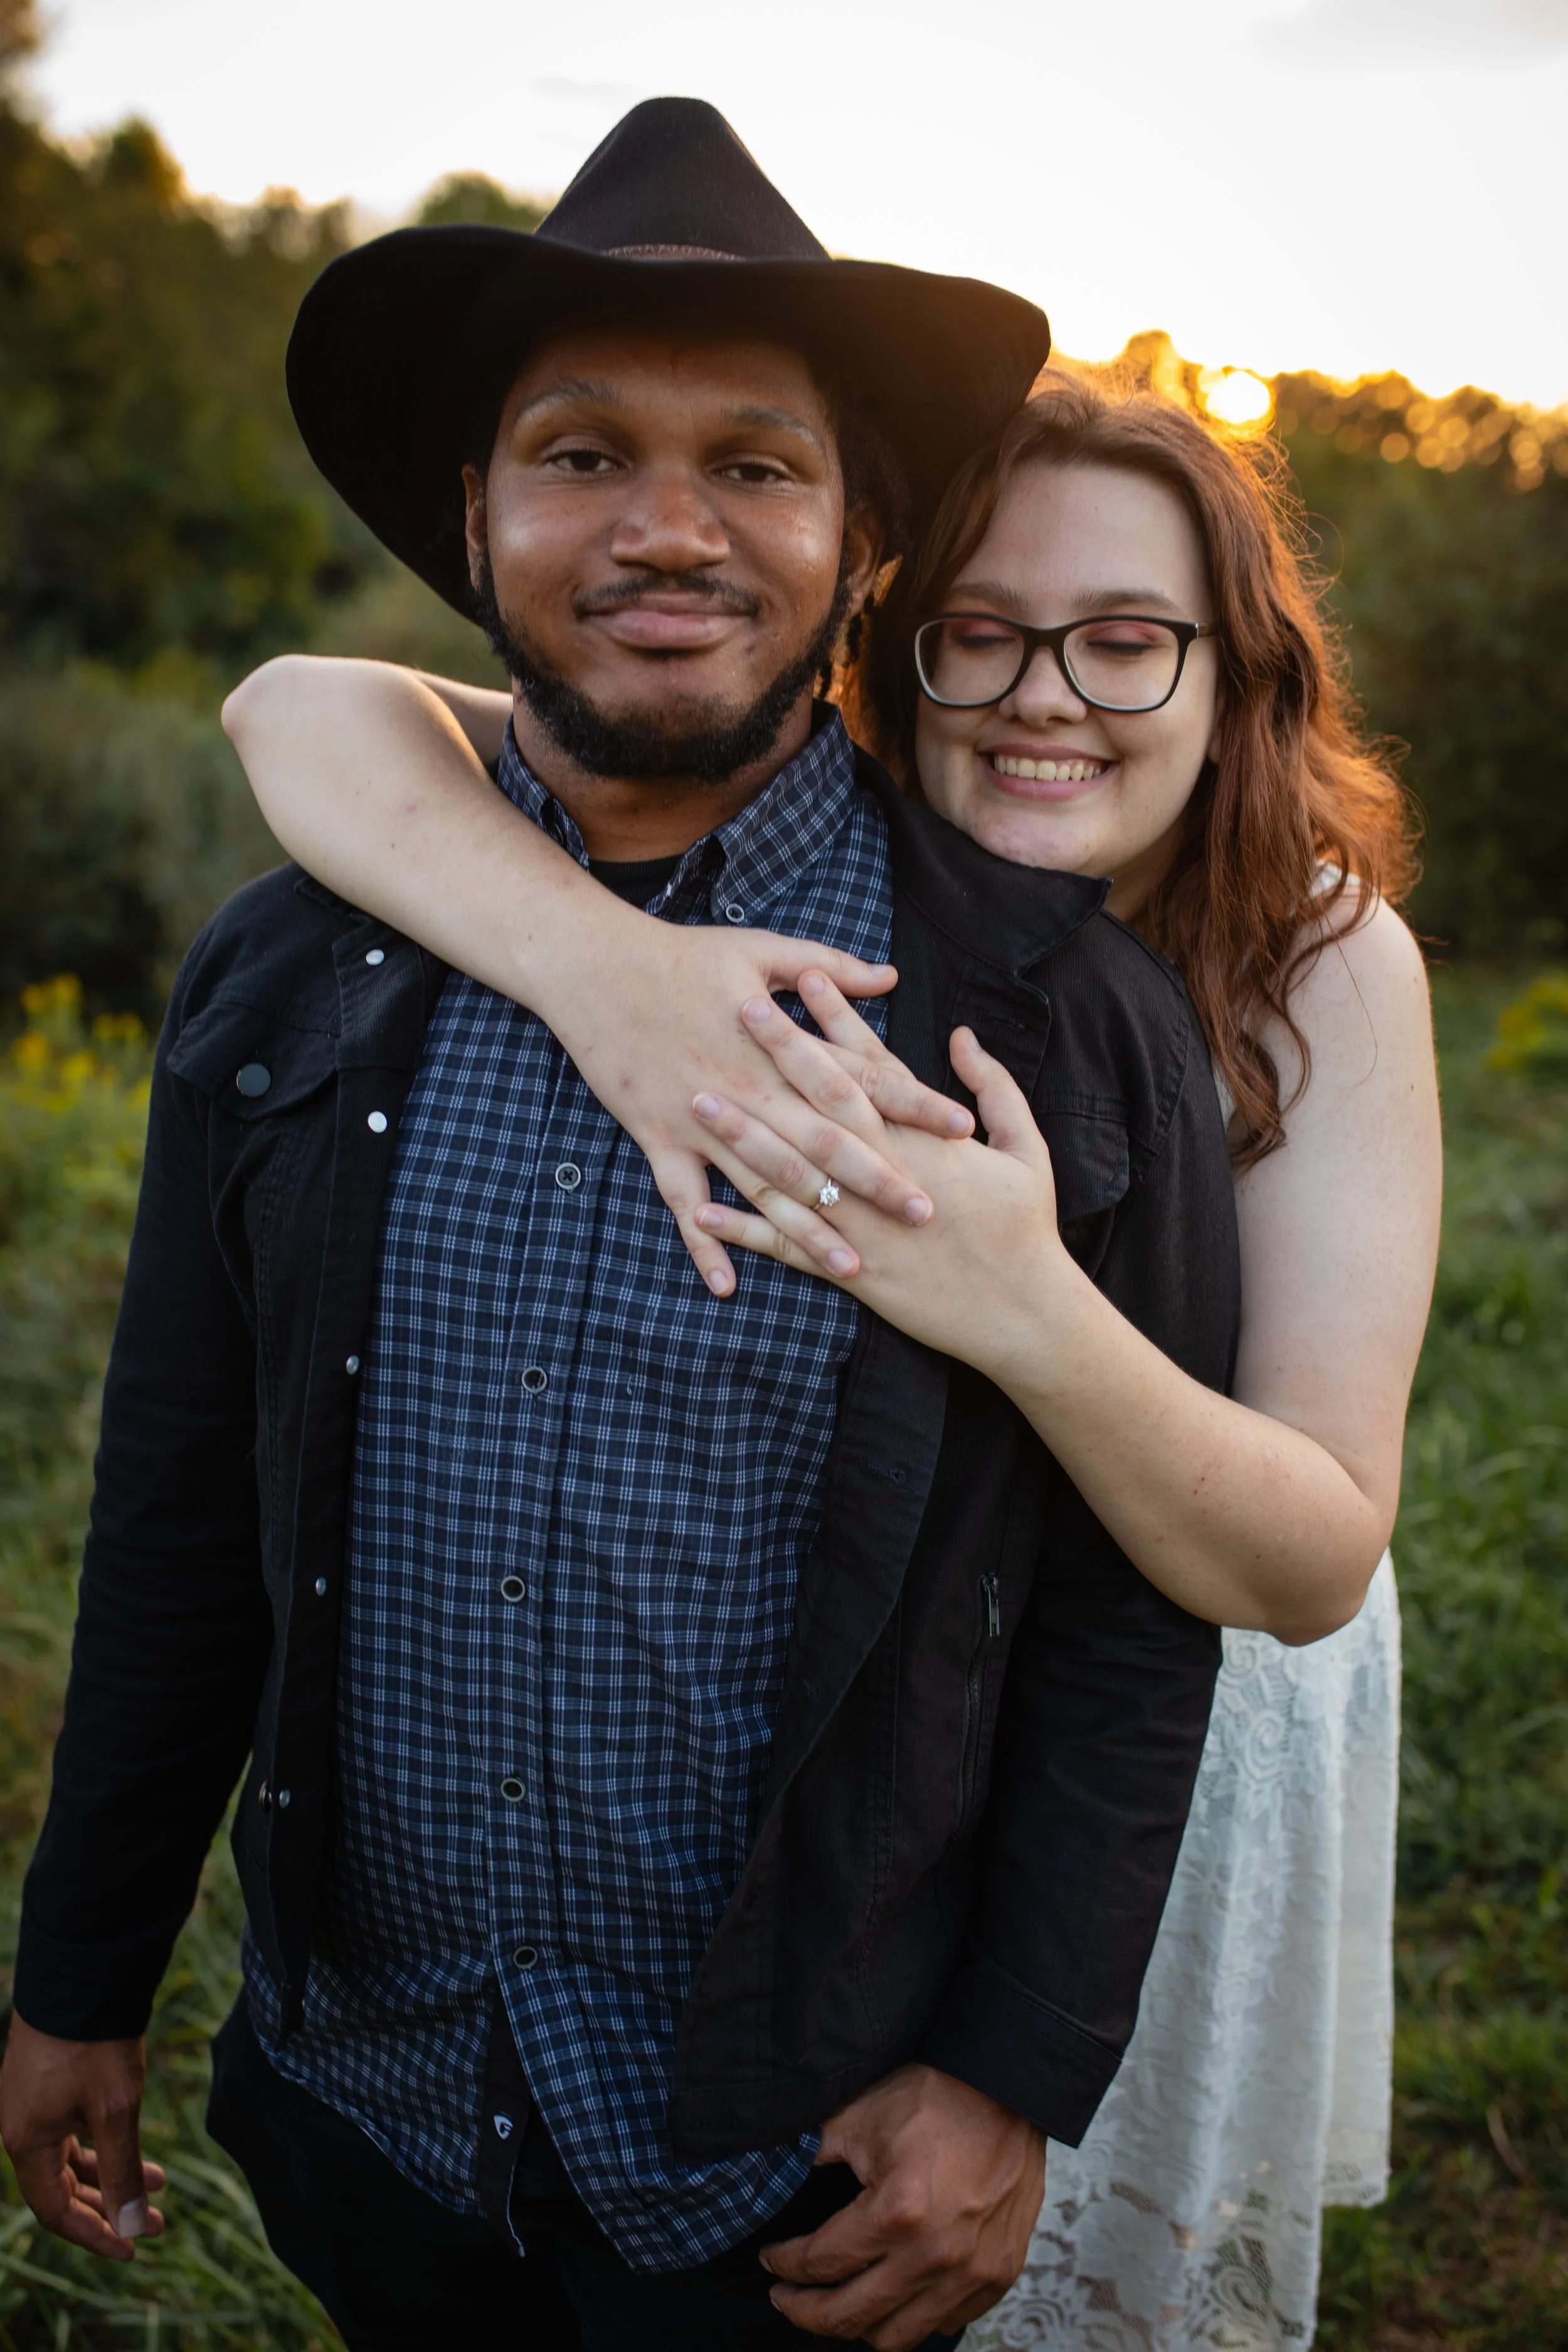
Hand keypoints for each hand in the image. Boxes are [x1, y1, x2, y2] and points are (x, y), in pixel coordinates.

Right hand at [0, 2013, 165, 2260]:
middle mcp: (20, 2127)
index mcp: (25, 2142)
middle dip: (110, 2206)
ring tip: (159, 2182)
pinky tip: (133, 2143)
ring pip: (71, 2156)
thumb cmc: (93, 2043)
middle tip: (157, 2220)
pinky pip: (72, 2129)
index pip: (55, 2210)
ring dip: (113, 2173)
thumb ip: (122, 2172)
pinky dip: (104, 2142)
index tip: (135, 2247)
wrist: (81, 1972)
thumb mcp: (115, 2111)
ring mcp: (31, 2102)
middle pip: (62, 2187)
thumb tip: (134, 2227)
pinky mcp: (46, 2081)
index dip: (95, 2234)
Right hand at [541, 927, 973, 1299]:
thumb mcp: (761, 948)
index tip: (962, 1130)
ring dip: (807, 1229)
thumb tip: (890, 977)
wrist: (594, 965)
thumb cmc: (682, 954)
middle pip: (824, 1143)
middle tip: (925, 1216)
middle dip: (877, 1182)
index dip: (915, 1103)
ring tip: (851, 1268)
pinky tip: (728, 1286)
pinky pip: (683, 1201)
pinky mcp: (657, 1138)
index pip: (862, 1078)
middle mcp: (749, 1088)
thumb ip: (828, 967)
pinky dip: (703, 1244)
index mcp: (780, 1045)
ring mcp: (702, 1120)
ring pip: (763, 1185)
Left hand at [690, 979, 1077, 1377]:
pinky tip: (700, 1212)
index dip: (838, 1019)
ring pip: (791, 1171)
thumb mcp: (1026, 1147)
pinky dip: (741, 1232)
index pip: (872, 1066)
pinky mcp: (849, 1270)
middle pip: (821, 1104)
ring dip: (742, 1135)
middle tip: (741, 1010)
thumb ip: (994, 1087)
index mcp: (925, 1140)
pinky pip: (785, 1247)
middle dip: (781, 1054)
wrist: (1022, 1313)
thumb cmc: (1027, 1228)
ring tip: (699, 1099)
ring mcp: (860, 1223)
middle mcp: (883, 1174)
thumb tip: (963, 1036)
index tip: (806, 977)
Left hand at [761, 2064, 1044, 2346]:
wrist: (1009, 2090)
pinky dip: (912, 2317)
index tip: (771, 2260)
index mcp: (896, 2212)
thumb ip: (812, 2151)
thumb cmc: (937, 2097)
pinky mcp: (998, 2275)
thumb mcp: (860, 2115)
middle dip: (803, 2311)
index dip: (783, 2264)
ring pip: (895, 2336)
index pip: (820, 2262)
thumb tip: (775, 2173)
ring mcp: (971, 2272)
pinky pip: (944, 2323)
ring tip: (837, 2301)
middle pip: (849, 2316)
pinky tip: (892, 2293)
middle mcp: (934, 2255)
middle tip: (785, 2296)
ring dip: (857, 2324)